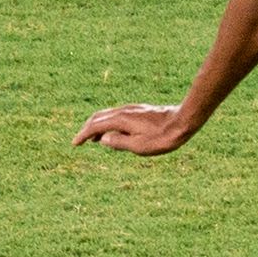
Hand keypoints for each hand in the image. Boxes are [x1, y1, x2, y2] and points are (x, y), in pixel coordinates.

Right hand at [72, 103, 194, 155]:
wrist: (183, 121)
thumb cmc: (162, 138)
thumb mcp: (139, 146)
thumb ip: (118, 143)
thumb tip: (102, 139)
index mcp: (120, 120)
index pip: (95, 126)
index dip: (83, 135)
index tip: (75, 144)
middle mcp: (123, 111)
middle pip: (98, 117)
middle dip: (87, 128)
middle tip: (81, 141)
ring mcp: (131, 109)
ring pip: (107, 115)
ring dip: (98, 125)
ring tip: (94, 138)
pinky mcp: (138, 110)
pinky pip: (116, 115)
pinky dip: (108, 123)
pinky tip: (114, 131)